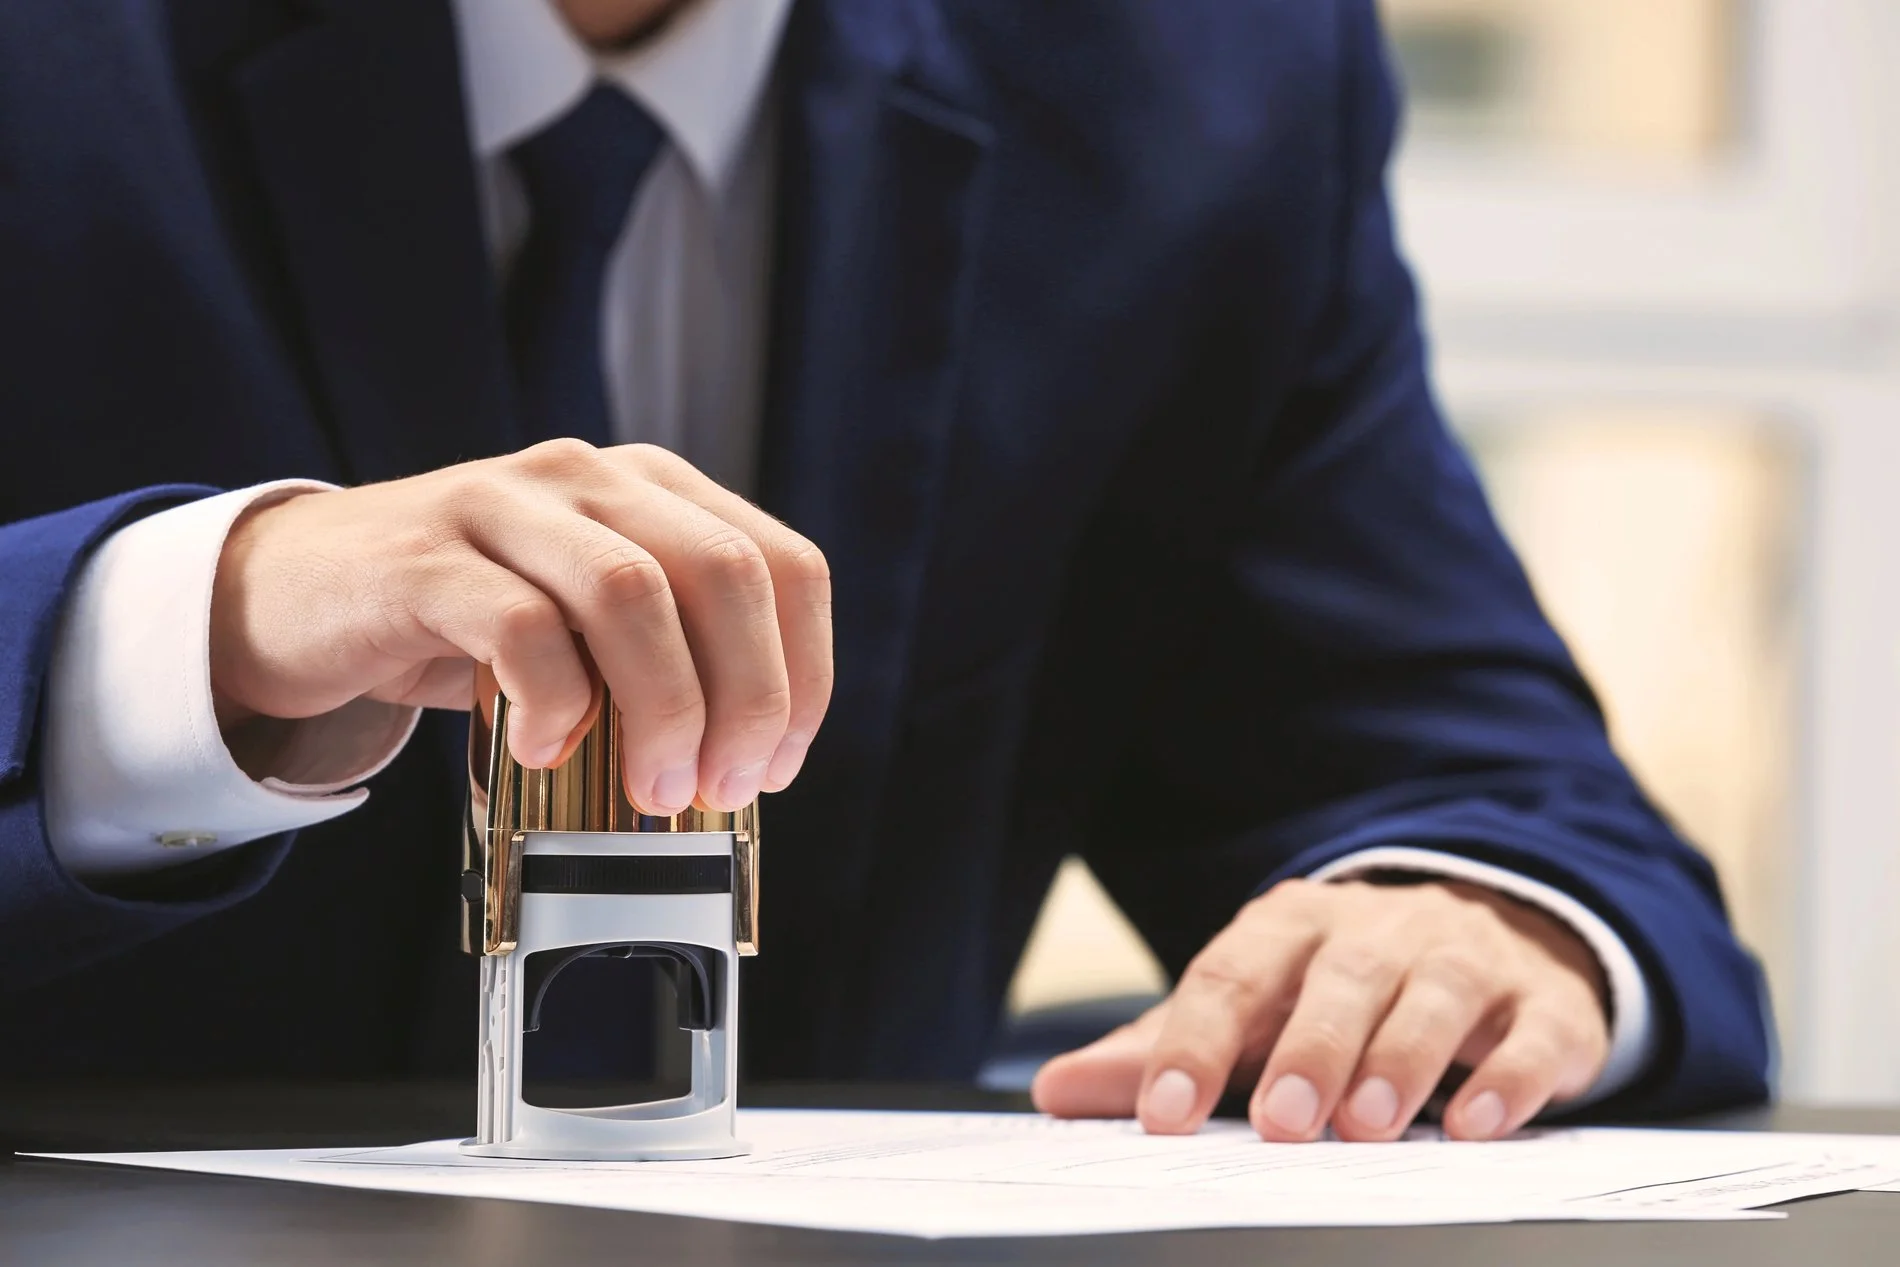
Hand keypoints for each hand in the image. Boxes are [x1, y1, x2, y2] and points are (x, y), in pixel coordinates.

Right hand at [209, 439, 832, 813]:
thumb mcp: (584, 633)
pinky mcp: (426, 556)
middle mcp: (591, 478)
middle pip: (726, 574)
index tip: (778, 766)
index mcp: (653, 489)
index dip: (802, 675)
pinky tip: (544, 750)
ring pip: (634, 592)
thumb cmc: (460, 627)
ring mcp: (506, 504)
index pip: (784, 565)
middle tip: (721, 789)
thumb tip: (745, 767)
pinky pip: (522, 626)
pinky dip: (554, 705)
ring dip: (665, 710)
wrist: (292, 595)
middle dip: (748, 700)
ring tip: (651, 789)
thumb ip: (662, 665)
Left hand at [1031, 878, 1609, 1141]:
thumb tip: (1058, 1093)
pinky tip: (1481, 1124)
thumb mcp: (1252, 1008)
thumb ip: (1163, 1050)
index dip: (1195, 1040)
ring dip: (1402, 1059)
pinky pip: (1532, 1032)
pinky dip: (1510, 1077)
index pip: (1233, 972)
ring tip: (1369, 1126)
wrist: (1489, 935)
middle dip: (1310, 1047)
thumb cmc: (1341, 988)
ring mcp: (1465, 958)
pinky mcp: (1543, 1002)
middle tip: (1281, 1121)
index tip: (1164, 1113)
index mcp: (1292, 925)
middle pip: (1341, 977)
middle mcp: (1378, 929)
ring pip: (1434, 994)